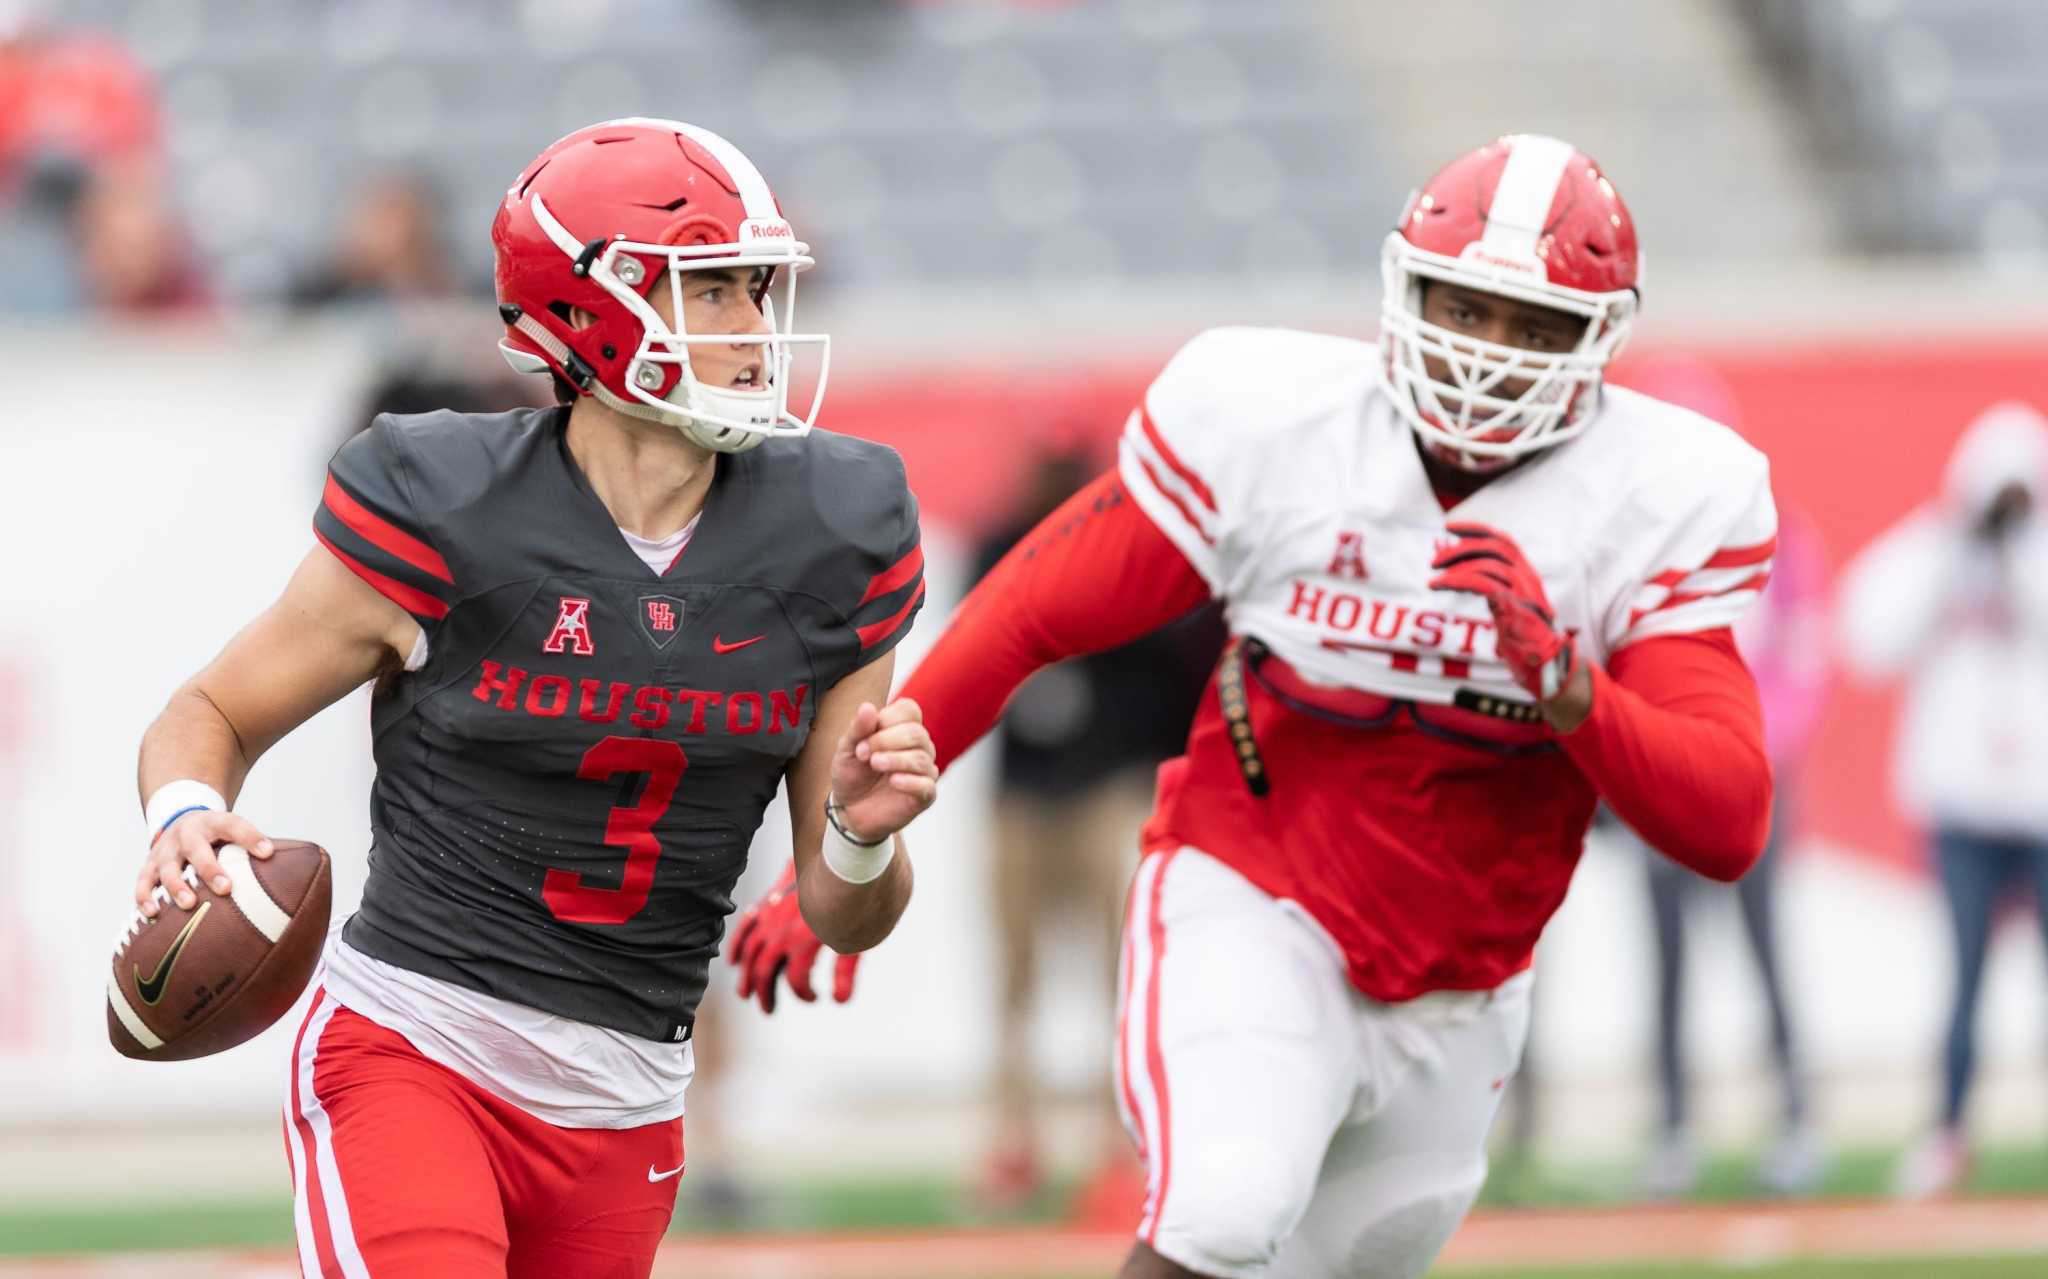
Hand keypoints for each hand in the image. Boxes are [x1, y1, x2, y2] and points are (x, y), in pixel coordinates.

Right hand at [135, 810, 273, 914]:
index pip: (234, 825)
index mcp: (213, 823)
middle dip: (210, 869)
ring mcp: (165, 851)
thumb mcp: (233, 831)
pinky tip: (152, 914)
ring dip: (176, 887)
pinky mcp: (149, 867)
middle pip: (197, 850)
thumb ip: (254, 846)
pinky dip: (145, 897)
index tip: (268, 852)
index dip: (251, 837)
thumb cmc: (216, 836)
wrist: (179, 820)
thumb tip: (291, 873)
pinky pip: (143, 883)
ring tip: (188, 904)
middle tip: (226, 888)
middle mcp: (186, 835)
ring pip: (168, 868)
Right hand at [727, 862, 860, 1014]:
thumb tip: (841, 1002)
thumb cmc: (853, 899)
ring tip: (744, 993)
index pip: (796, 981)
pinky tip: (734, 960)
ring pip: (749, 952)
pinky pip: (747, 926)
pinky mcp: (768, 902)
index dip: (804, 994)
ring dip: (745, 975)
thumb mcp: (855, 936)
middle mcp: (781, 932)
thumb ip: (846, 971)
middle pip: (763, 972)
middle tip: (768, 1008)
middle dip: (765, 993)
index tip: (815, 997)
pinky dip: (737, 944)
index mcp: (803, 943)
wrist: (841, 859)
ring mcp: (771, 916)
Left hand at [827, 697, 936, 843]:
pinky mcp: (925, 796)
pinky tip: (893, 781)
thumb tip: (868, 707)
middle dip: (886, 740)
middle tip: (864, 754)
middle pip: (916, 733)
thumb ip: (858, 729)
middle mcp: (919, 747)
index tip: (864, 736)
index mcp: (903, 729)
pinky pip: (927, 785)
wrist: (849, 810)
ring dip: (895, 759)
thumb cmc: (852, 774)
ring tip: (874, 764)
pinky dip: (910, 781)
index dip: (886, 719)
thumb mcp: (846, 749)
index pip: (909, 710)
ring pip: (922, 758)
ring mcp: (924, 771)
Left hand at [1429, 522, 1579, 701]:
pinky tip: (1439, 586)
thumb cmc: (1522, 640)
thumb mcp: (1505, 608)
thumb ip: (1489, 589)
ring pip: (1488, 563)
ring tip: (1433, 577)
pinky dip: (1456, 580)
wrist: (1544, 667)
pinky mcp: (1515, 609)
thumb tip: (1457, 574)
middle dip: (1461, 547)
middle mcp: (1528, 578)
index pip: (1503, 540)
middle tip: (1434, 559)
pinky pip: (1483, 584)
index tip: (1450, 528)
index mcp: (1527, 574)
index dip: (1476, 530)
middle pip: (1494, 547)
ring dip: (1456, 565)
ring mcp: (1524, 592)